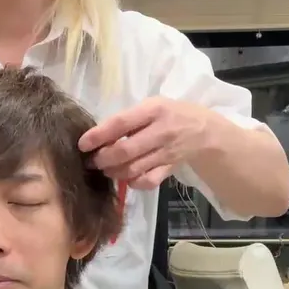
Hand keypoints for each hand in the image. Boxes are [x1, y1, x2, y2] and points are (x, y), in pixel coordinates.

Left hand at [78, 97, 210, 189]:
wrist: (206, 131)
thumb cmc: (171, 114)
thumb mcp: (152, 106)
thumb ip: (129, 120)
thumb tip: (98, 137)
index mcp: (154, 110)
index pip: (121, 123)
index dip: (99, 135)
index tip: (82, 144)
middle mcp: (161, 131)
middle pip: (125, 151)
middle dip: (103, 159)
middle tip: (92, 161)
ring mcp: (167, 152)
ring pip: (133, 169)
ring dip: (114, 172)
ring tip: (106, 169)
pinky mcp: (170, 168)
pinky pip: (148, 181)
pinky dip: (134, 183)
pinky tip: (128, 178)